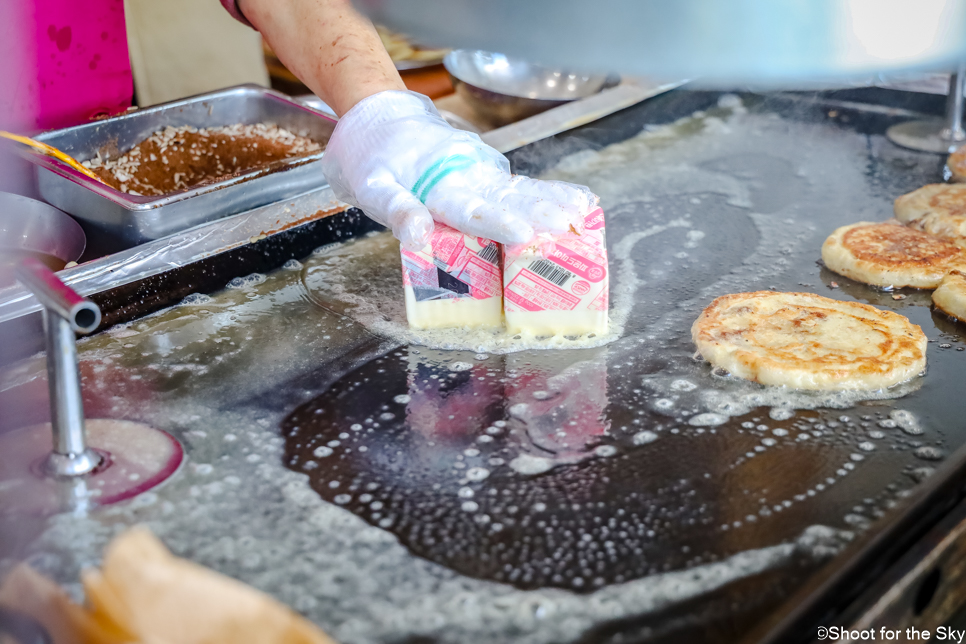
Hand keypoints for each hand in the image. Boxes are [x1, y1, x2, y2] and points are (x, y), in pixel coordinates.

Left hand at [320, 91, 598, 249]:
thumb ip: (397, 209)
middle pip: (507, 195)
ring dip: (552, 199)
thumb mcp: (372, 187)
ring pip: (520, 187)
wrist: (381, 120)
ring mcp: (480, 170)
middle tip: (570, 222)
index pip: (470, 208)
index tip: (523, 233)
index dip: (497, 221)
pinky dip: (548, 192)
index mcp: (437, 184)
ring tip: (584, 209)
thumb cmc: (374, 161)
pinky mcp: (487, 170)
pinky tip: (578, 200)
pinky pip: (519, 184)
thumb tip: (419, 238)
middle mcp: (466, 174)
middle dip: (540, 209)